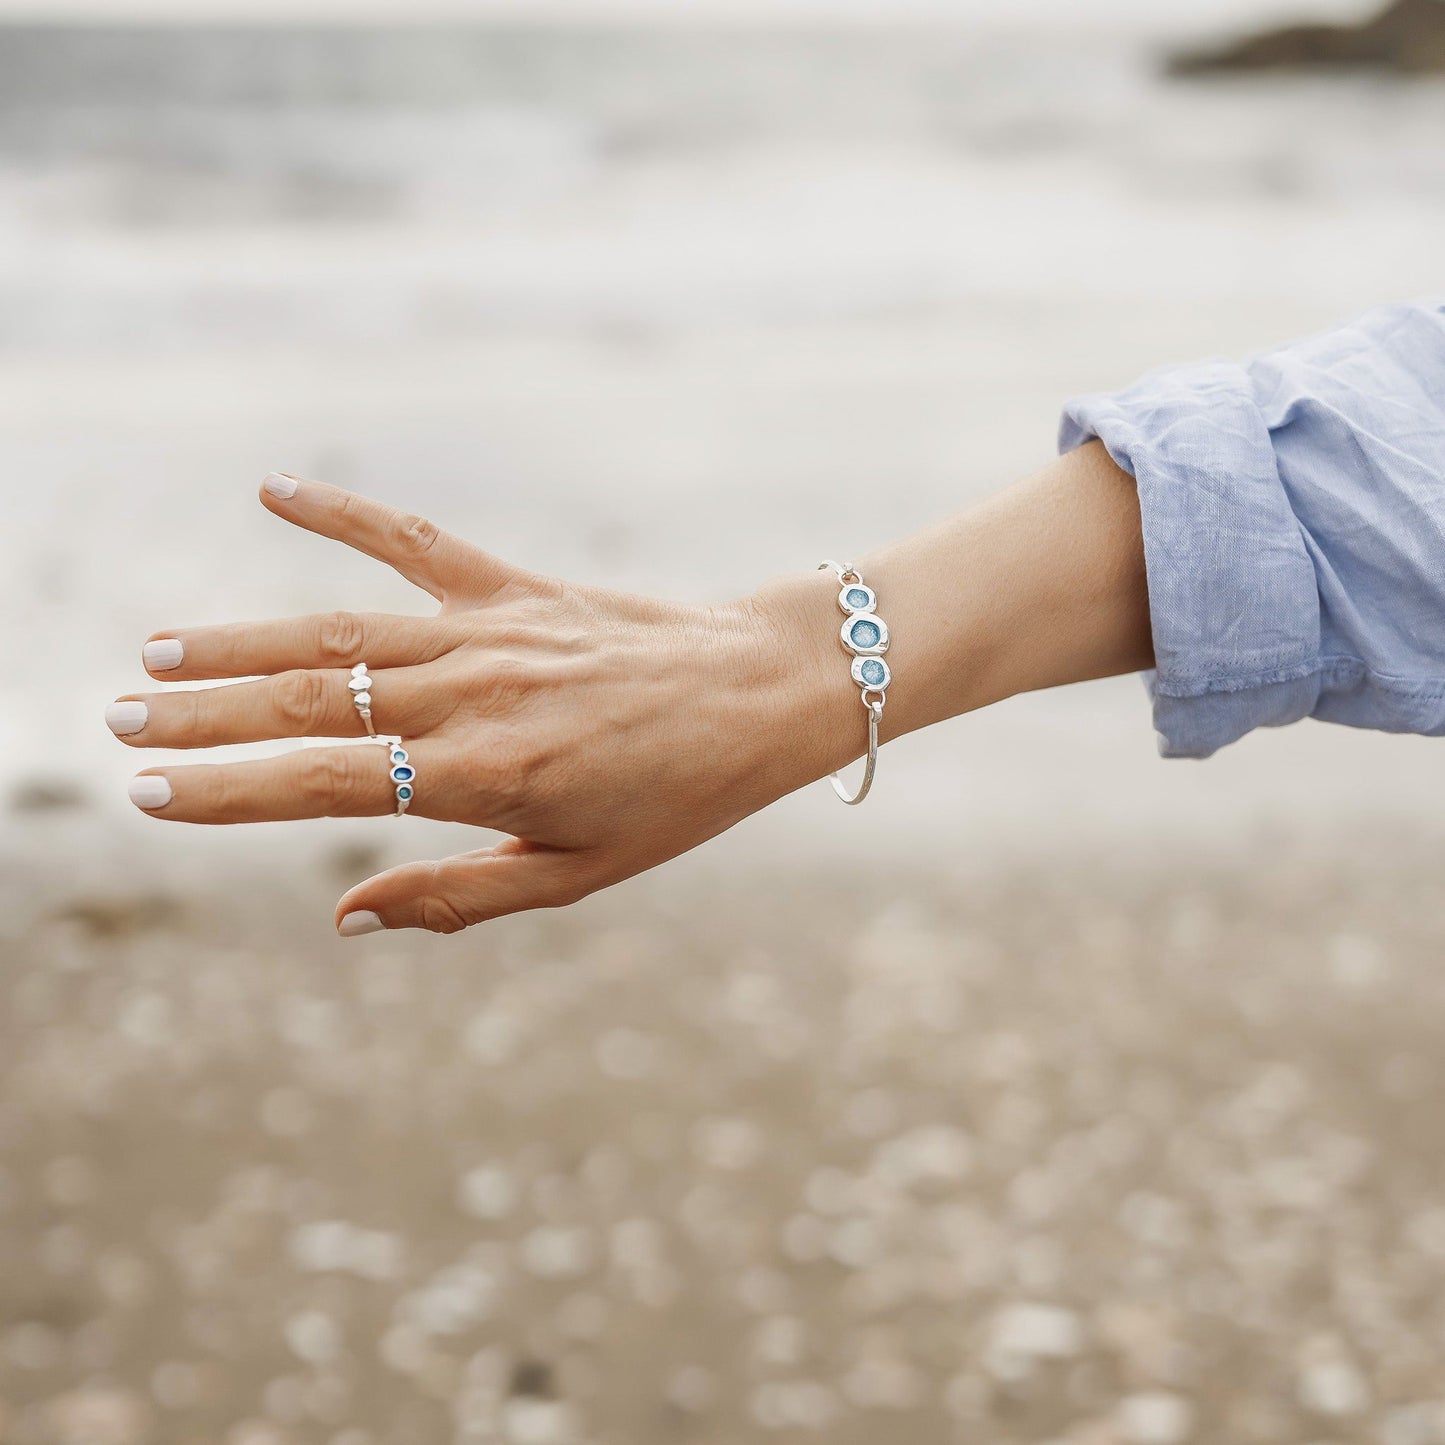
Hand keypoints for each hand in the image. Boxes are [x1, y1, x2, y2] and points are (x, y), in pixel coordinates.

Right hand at [107, 474, 853, 935]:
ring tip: (159, 651)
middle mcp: (475, 698)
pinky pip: (415, 542)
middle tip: (117, 721)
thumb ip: (456, 898)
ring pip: (340, 630)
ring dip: (241, 639)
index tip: (151, 793)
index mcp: (486, 780)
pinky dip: (343, 513)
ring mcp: (492, 632)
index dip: (228, 790)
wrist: (763, 693)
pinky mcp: (517, 587)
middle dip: (205, 716)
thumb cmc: (678, 797)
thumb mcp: (578, 875)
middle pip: (311, 700)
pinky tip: (275, 490)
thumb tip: (344, 917)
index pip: (324, 783)